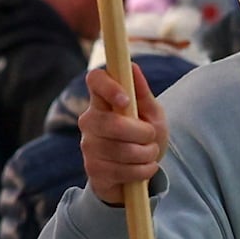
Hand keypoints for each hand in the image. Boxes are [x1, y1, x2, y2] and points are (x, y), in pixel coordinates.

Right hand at [77, 64, 167, 206]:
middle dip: (142, 133)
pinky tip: (144, 168)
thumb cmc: (143, 137)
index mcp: (102, 100)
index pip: (95, 80)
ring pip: (122, 150)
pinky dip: (143, 170)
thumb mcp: (150, 114)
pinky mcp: (93, 170)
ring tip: (149, 153)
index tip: (126, 100)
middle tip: (150, 136)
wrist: (137, 172)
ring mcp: (88, 146)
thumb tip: (132, 66)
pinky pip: (123, 170)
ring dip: (147, 154)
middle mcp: (89, 120)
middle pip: (113, 124)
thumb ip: (142, 92)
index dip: (109, 86)